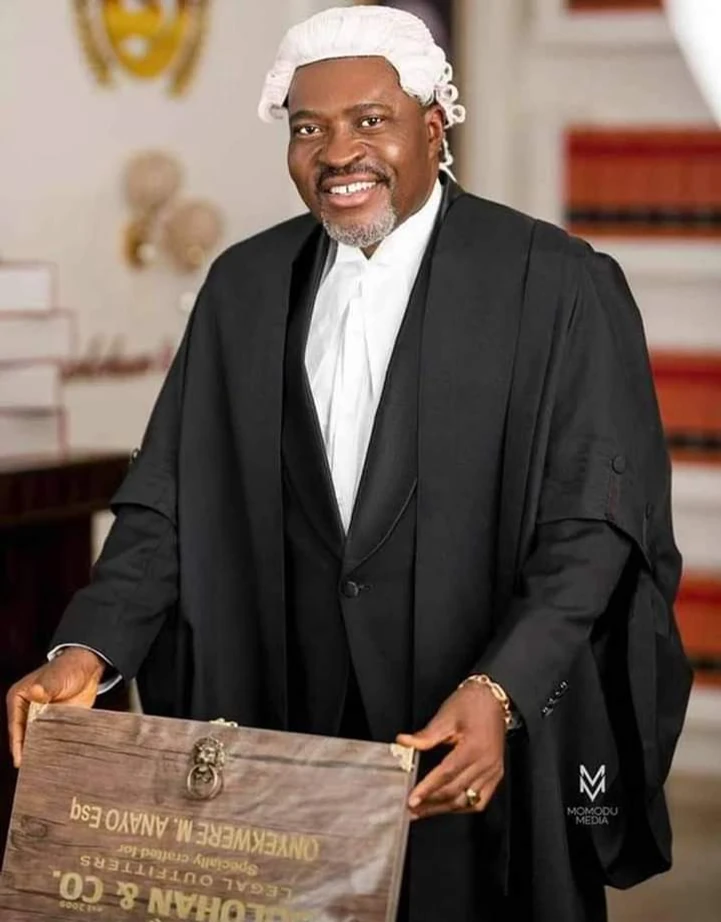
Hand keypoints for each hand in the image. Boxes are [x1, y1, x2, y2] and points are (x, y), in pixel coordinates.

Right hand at [6, 649, 104, 768]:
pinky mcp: (56, 723)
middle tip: (34, 768)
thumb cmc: (68, 667)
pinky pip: (53, 739)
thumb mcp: (56, 677)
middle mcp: (27, 711)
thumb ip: (46, 687)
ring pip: (38, 740)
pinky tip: (58, 759)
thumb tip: (36, 694)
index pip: (15, 726)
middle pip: (25, 736)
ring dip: (42, 751)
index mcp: (19, 699)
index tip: (21, 761)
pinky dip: (54, 748)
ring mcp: (42, 718)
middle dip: (29, 751)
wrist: (89, 668)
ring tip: (45, 768)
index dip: (18, 744)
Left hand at [396, 682, 505, 819]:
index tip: (412, 799)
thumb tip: (404, 742)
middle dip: (431, 804)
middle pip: (456, 792)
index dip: (427, 789)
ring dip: (444, 809)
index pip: (446, 774)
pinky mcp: (496, 774)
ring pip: (468, 801)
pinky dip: (462, 806)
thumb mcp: (446, 715)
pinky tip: (447, 806)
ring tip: (424, 811)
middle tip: (412, 809)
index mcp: (474, 748)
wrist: (494, 698)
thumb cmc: (472, 703)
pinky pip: (480, 800)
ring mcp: (493, 771)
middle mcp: (487, 763)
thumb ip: (426, 735)